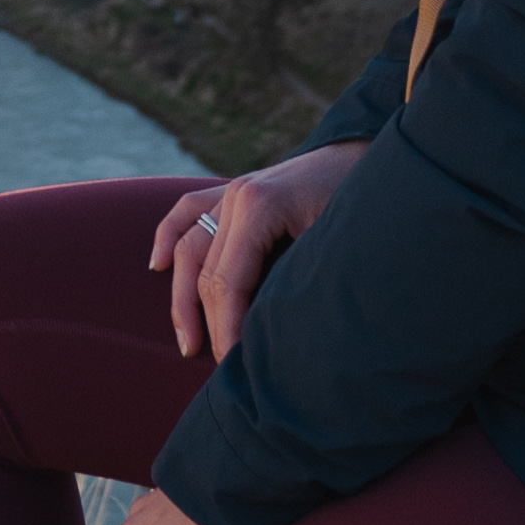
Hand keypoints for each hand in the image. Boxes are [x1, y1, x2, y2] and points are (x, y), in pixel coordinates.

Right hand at [147, 138, 364, 367]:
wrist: (365, 158)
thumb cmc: (357, 202)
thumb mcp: (332, 246)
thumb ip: (294, 282)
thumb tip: (269, 335)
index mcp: (258, 208)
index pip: (227, 282)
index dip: (226, 329)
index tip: (232, 364)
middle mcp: (235, 196)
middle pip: (204, 271)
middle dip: (206, 322)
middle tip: (218, 365)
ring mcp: (230, 189)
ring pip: (188, 246)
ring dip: (181, 296)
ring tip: (186, 340)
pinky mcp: (233, 189)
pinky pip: (186, 210)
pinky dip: (168, 236)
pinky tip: (158, 265)